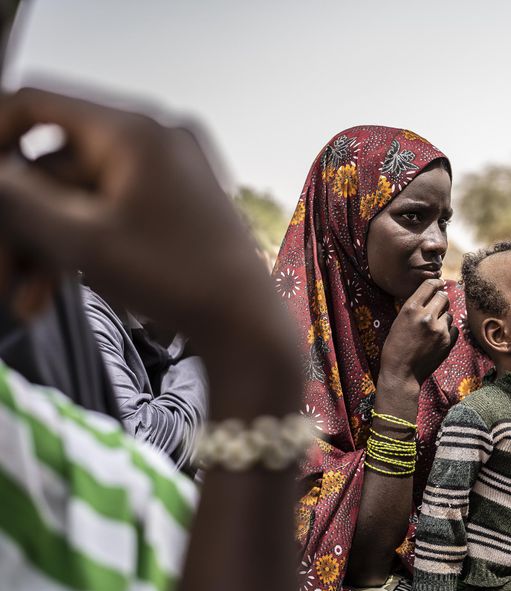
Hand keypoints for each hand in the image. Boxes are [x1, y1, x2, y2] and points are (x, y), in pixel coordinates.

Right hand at [0, 88, 285, 353]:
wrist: (247, 327)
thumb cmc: (175, 280)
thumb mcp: (82, 240)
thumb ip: (17, 198)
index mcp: (135, 129)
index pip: (36, 104)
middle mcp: (153, 138)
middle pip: (50, 164)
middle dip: (16, 223)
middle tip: (0, 276)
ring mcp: (165, 172)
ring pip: (73, 198)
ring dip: (40, 247)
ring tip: (22, 301)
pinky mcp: (170, 205)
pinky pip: (105, 213)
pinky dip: (75, 250)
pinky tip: (44, 297)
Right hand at [380, 279, 458, 384]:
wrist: (401, 373)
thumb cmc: (395, 347)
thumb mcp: (399, 321)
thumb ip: (415, 308)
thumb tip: (431, 295)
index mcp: (411, 308)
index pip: (429, 285)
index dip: (436, 283)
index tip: (440, 283)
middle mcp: (427, 316)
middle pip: (443, 297)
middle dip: (441, 300)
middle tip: (437, 307)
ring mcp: (439, 330)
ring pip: (449, 315)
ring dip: (443, 319)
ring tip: (431, 330)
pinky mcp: (448, 342)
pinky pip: (454, 329)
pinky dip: (448, 332)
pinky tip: (437, 339)